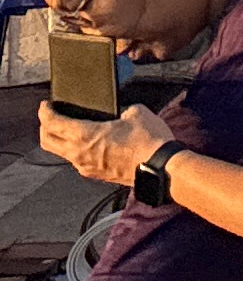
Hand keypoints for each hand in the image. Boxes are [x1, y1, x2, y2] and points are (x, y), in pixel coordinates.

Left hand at [39, 102, 165, 188]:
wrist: (160, 167)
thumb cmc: (148, 141)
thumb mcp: (137, 113)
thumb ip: (123, 109)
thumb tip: (121, 112)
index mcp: (85, 135)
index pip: (52, 123)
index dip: (45, 112)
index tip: (45, 105)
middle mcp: (78, 153)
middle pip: (47, 141)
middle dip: (44, 127)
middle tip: (50, 117)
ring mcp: (85, 166)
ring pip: (60, 153)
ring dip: (59, 140)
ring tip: (68, 129)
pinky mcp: (95, 174)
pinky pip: (76, 161)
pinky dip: (74, 150)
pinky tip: (88, 143)